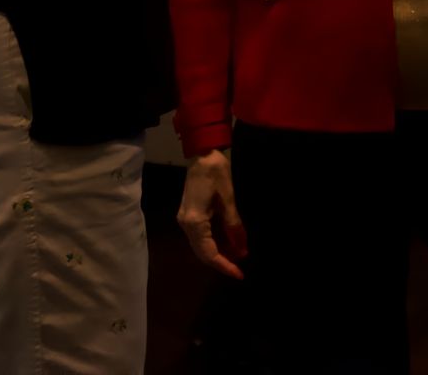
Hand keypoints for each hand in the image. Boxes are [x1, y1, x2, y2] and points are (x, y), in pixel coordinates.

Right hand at [177, 149, 246, 279]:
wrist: (202, 154)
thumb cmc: (216, 173)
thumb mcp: (229, 199)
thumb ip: (234, 225)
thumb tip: (241, 249)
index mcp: (194, 222)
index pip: (209, 253)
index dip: (224, 265)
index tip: (239, 274)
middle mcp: (186, 224)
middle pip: (202, 253)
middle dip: (222, 262)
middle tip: (240, 269)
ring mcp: (185, 220)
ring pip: (201, 246)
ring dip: (219, 253)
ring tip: (237, 258)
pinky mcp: (189, 215)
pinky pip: (201, 236)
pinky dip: (215, 243)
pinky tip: (228, 244)